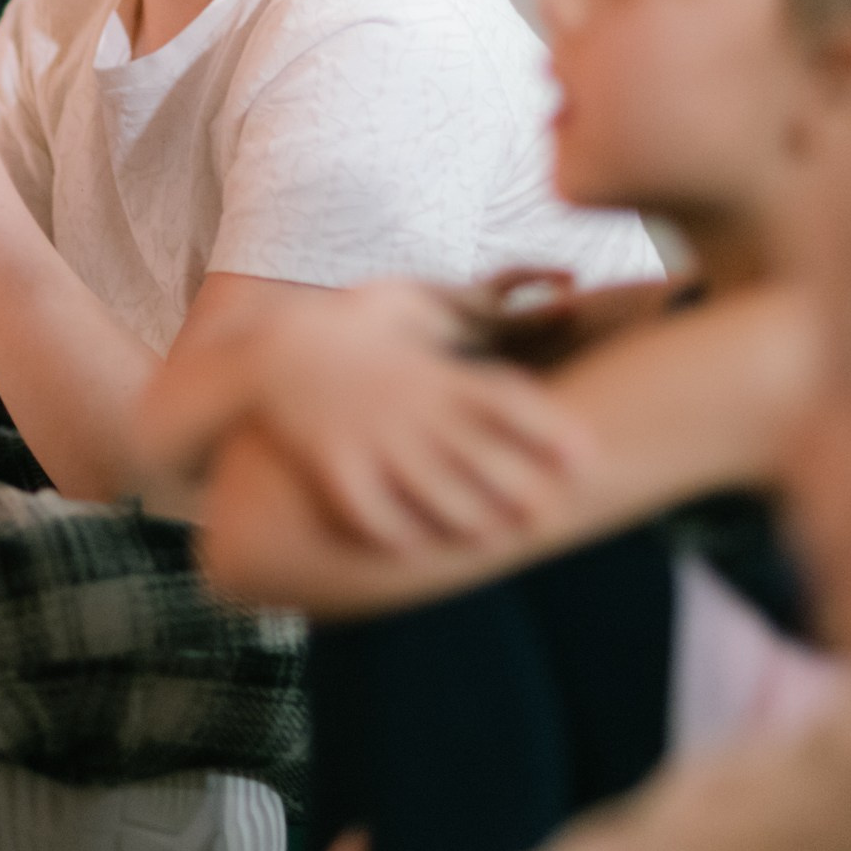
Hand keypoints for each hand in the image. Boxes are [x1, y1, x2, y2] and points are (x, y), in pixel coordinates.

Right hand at [144, 279, 590, 553]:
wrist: (266, 350)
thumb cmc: (345, 324)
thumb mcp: (406, 303)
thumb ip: (461, 308)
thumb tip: (516, 302)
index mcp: (432, 370)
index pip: (507, 400)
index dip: (550, 430)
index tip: (584, 453)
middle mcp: (408, 410)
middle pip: (481, 456)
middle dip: (520, 487)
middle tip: (548, 512)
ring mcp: (371, 442)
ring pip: (434, 494)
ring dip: (469, 519)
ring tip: (491, 537)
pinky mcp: (332, 468)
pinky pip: (372, 514)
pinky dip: (396, 534)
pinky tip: (413, 548)